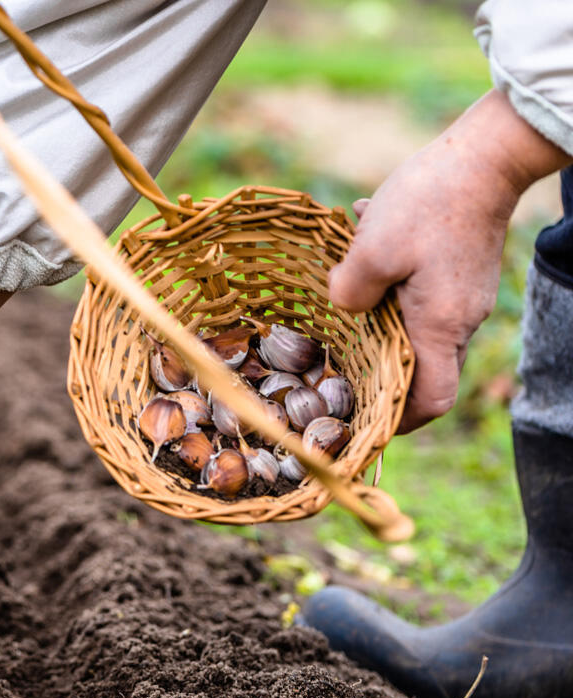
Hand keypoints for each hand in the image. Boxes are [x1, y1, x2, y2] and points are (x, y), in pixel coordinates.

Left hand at [328, 90, 568, 432]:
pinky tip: (366, 237)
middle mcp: (460, 320)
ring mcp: (464, 296)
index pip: (431, 400)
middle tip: (336, 361)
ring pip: (414, 325)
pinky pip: (420, 292)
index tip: (365, 418)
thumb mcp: (372, 249)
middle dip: (378, 369)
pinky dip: (390, 279)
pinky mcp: (460, 272)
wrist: (484, 155)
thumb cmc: (430, 202)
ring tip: (346, 276)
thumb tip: (341, 309)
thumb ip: (348, 291)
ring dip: (377, 310)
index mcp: (440, 326)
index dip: (399, 419)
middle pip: (420, 368)